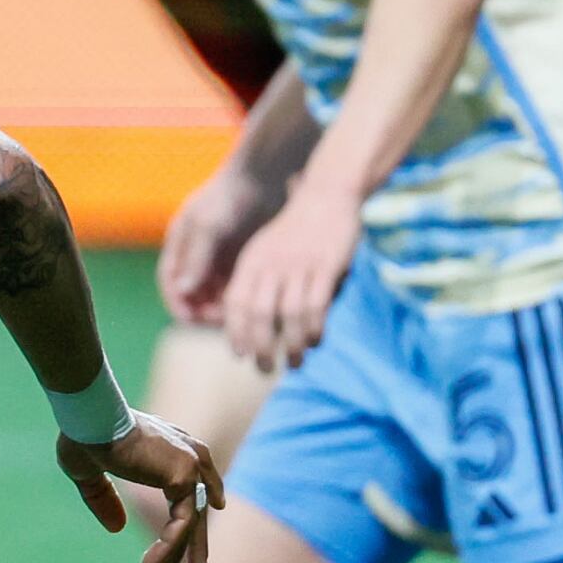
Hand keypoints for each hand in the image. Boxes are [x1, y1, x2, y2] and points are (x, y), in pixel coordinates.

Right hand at [57, 413, 225, 562]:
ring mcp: (189, 463)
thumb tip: (117, 527)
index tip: (195, 527)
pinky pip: (182, 523)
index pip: (191, 481)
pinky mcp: (185, 475)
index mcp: (169, 445)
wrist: (90, 419)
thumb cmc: (85, 435)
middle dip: (195, 542)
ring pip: (190, 520)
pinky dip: (168, 547)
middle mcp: (186, 452)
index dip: (195, 505)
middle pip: (197, 505)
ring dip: (175, 554)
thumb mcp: (91, 472)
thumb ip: (105, 498)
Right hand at [158, 169, 273, 327]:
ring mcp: (220, 260)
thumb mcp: (209, 226)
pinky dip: (243, 300)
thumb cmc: (230, 196)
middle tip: (228, 319)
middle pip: (195, 298)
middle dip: (207, 313)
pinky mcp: (241, 262)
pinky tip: (256, 302)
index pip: (172, 287)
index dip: (180, 306)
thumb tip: (182, 291)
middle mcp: (197, 258)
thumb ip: (196, 258)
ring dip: (227, 310)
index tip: (197, 321)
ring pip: (218, 298)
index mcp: (180, 247)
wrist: (263, 178)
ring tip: (244, 312)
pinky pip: (238, 290)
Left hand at [222, 185, 361, 372]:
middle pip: (259, 315)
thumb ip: (257, 280)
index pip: (236, 303)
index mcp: (253, 260)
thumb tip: (253, 324)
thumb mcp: (266, 249)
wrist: (327, 193)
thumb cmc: (296, 229)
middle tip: (266, 369)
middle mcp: (271, 264)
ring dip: (290, 346)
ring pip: (288, 316)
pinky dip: (314, 329)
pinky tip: (315, 341)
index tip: (241, 355)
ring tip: (295, 363)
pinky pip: (316, 306)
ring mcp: (298, 265)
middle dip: (260, 348)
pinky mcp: (325, 267)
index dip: (236, 332)